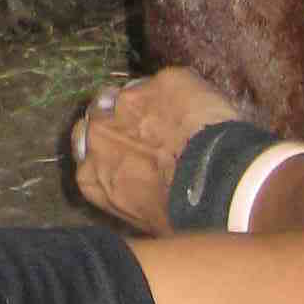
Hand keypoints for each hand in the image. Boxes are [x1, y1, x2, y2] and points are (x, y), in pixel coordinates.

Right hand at [69, 65, 250, 235]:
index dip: (107, 148)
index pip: (86, 150)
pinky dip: (181, 94)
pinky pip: (168, 83)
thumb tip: (142, 193)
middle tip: (144, 130)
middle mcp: (99, 133)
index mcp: (90, 175)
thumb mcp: (143, 222)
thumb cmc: (184, 217)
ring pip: (129, 93)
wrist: (217, 187)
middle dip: (115, 119)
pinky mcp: (162, 81)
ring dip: (147, 104)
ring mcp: (127, 102)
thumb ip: (127, 194)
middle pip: (97, 114)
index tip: (125, 151)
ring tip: (175, 119)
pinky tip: (198, 111)